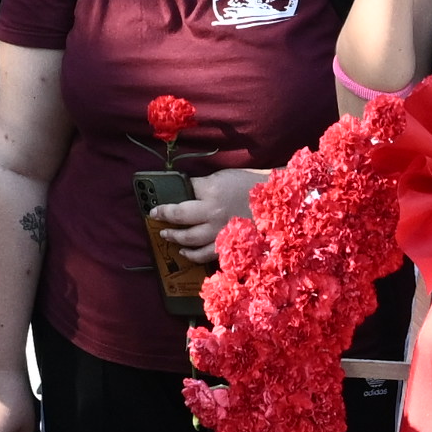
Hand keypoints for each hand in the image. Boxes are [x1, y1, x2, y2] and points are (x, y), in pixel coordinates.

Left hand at [150, 159, 268, 264]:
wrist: (277, 202)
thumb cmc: (251, 185)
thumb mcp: (224, 177)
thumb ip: (204, 185)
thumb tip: (185, 191)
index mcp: (211, 190)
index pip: (182, 191)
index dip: (167, 196)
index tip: (157, 200)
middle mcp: (211, 212)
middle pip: (180, 215)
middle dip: (164, 216)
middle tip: (155, 216)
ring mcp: (218, 231)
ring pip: (189, 238)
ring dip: (174, 237)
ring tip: (166, 235)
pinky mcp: (227, 244)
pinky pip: (205, 254)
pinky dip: (192, 254)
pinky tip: (185, 252)